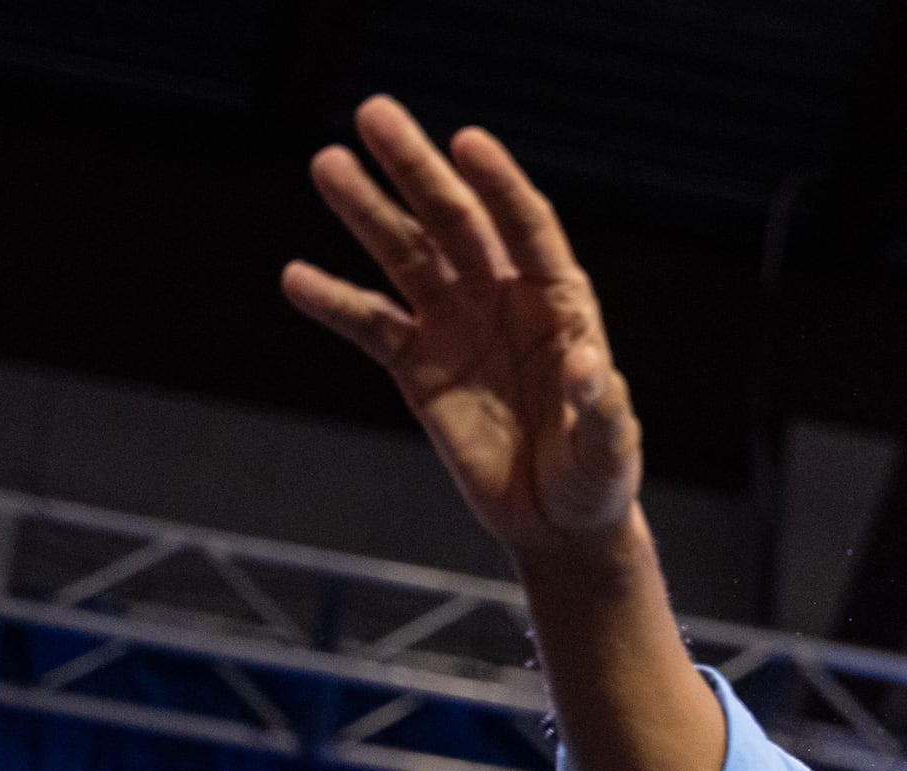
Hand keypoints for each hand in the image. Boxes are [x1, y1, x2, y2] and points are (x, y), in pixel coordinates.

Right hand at [282, 98, 640, 561]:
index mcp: (558, 302)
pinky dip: (336, 302)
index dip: (499, 183)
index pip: (526, 225)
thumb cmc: (597, 477)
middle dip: (416, 170)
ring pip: (406, 256)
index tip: (466, 141)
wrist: (556, 521)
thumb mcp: (609, 448)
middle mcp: (503, 299)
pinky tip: (297, 278)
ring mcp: (456, 327)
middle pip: (455, 221)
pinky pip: (371, 325)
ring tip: (328, 165)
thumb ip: (600, 407)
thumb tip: (586, 366)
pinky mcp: (418, 367)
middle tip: (374, 114)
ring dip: (367, 212)